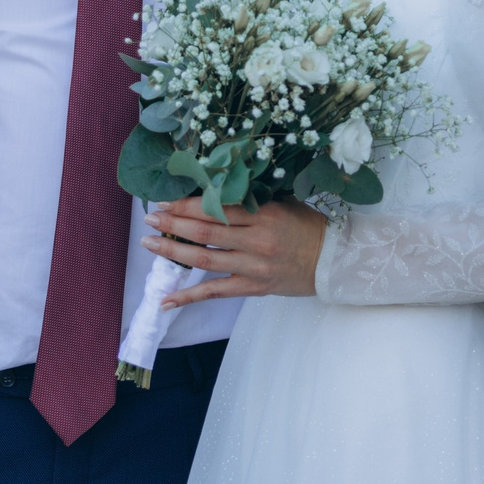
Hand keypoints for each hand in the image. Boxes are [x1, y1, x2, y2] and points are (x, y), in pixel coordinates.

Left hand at [143, 196, 327, 304]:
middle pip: (205, 232)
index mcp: (264, 214)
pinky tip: (166, 300)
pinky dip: (188, 297)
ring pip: (204, 260)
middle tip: (150, 217)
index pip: (217, 208)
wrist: (334, 261)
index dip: (187, 204)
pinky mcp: (253, 287)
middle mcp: (256, 240)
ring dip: (173, 251)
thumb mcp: (284, 202)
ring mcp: (253, 267)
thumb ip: (252, 195)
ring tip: (150, 244)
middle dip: (172, 224)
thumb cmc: (308, 226)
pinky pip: (214, 292)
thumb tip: (217, 183)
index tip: (165, 199)